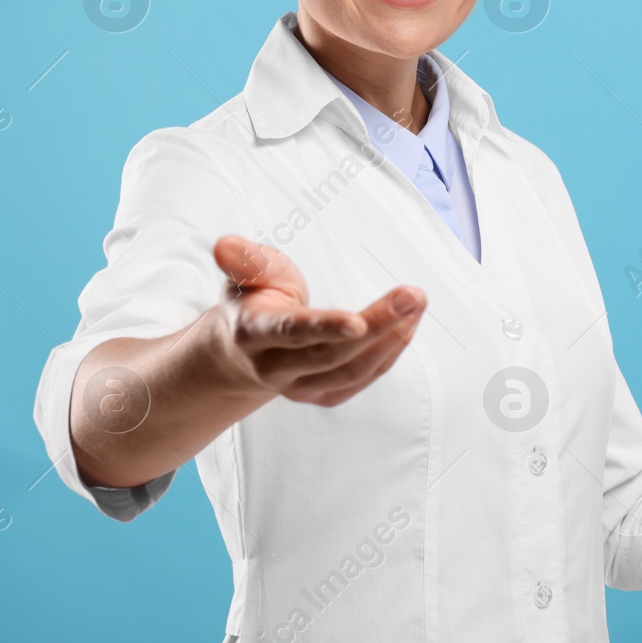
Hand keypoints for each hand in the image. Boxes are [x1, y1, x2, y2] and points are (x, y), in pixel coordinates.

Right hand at [210, 234, 426, 407]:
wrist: (239, 355)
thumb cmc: (251, 303)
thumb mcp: (245, 275)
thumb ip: (245, 261)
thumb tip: (225, 245)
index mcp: (252, 333)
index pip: (291, 332)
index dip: (324, 327)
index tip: (358, 320)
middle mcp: (274, 368)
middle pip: (331, 354)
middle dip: (378, 325)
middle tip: (413, 296)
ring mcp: (299, 388)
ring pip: (353, 371)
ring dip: (392, 338)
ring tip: (416, 303)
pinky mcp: (322, 396)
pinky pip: (363, 378)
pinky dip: (390, 352)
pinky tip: (407, 325)